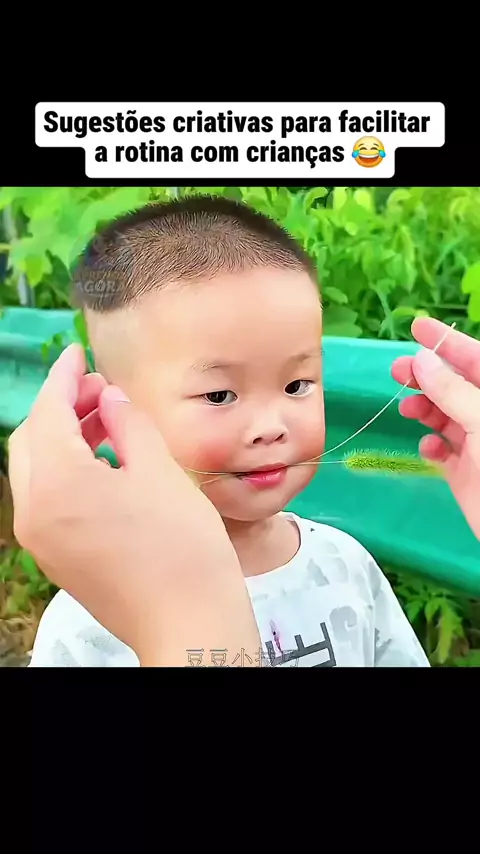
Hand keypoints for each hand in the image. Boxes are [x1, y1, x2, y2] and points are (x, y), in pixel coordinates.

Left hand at [7, 344, 259, 664]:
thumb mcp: (159, 470)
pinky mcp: (56, 558)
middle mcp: (34, 512)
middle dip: (61, 407)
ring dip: (64, 439)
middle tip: (100, 389)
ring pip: (36, 471)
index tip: (80, 355)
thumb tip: (109, 398)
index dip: (64, 378)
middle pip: (31, 441)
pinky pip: (47, 500)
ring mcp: (41, 540)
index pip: (48, 413)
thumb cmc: (182, 546)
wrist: (188, 622)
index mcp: (56, 484)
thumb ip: (128, 424)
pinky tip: (106, 463)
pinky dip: (66, 471)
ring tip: (109, 422)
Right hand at [391, 317, 479, 539]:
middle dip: (428, 376)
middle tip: (396, 372)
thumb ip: (452, 390)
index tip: (416, 327)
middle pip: (456, 385)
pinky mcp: (465, 472)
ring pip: (444, 415)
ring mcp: (478, 444)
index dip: (449, 342)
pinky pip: (442, 449)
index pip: (478, 359)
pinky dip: (431, 445)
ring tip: (407, 409)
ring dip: (425, 408)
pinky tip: (430, 449)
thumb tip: (421, 360)